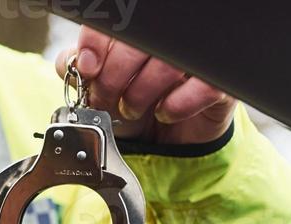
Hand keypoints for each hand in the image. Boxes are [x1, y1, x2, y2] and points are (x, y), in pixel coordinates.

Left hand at [55, 27, 234, 145]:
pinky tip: (164, 112)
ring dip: (140, 94)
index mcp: (141, 30)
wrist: (173, 135)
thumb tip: (70, 63)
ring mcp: (197, 58)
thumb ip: (82, 66)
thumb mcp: (104, 82)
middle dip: (113, 78)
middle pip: (138, 43)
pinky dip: (174, 106)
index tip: (87, 68)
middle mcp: (170, 38)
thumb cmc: (140, 99)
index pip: (118, 22)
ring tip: (132, 109)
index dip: (96, 42)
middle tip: (106, 100)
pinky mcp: (219, 84)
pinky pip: (199, 88)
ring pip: (166, 64)